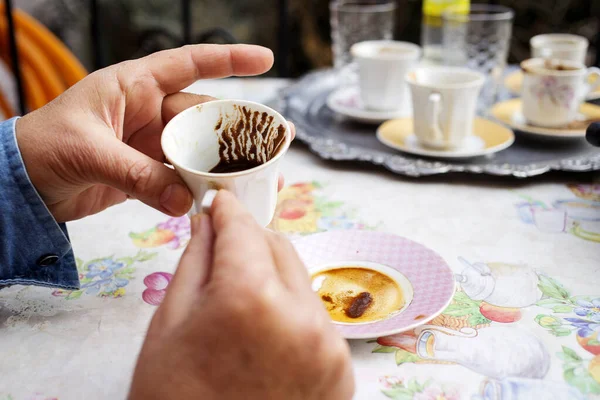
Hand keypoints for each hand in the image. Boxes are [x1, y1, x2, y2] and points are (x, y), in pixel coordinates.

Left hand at [15, 44, 292, 222]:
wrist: (21, 187)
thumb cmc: (42, 149)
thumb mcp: (89, 153)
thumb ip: (137, 175)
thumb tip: (182, 201)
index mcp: (133, 87)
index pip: (188, 64)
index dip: (228, 59)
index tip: (265, 58)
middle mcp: (148, 112)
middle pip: (204, 116)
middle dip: (240, 128)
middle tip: (275, 141)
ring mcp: (150, 144)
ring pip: (198, 151)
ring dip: (225, 166)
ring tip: (260, 178)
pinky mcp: (147, 174)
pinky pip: (182, 180)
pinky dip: (199, 191)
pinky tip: (220, 200)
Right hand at [129, 191, 354, 399]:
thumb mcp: (169, 327)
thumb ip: (196, 263)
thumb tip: (209, 223)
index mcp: (251, 300)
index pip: (244, 230)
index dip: (229, 211)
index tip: (221, 202)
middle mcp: (302, 317)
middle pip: (280, 248)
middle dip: (252, 240)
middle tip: (227, 241)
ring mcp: (329, 346)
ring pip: (300, 280)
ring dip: (272, 274)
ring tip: (241, 294)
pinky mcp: (342, 370)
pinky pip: (314, 317)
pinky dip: (291, 309)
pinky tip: (264, 328)